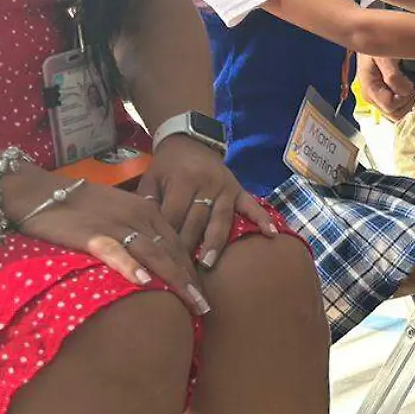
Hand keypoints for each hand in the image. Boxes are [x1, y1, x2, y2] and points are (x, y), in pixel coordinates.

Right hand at [15, 170, 211, 313]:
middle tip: (205, 307)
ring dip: (175, 279)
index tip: (203, 292)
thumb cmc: (79, 206)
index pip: (178, 243)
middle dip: (190, 280)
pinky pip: (115, 251)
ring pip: (154, 253)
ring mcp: (117, 225)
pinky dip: (130, 266)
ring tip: (190, 303)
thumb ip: (137, 232)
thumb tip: (153, 262)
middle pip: (173, 251)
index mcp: (147, 211)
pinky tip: (143, 282)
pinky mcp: (92, 235)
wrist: (39, 192)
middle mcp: (139, 217)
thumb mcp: (118, 214)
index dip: (192, 269)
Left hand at [136, 135, 275, 271]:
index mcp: (183, 181)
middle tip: (181, 272)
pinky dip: (261, 219)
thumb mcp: (151, 179)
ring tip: (209, 264)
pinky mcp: (239, 189)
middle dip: (188, 247)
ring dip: (215, 242)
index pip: (174, 215)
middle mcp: (206, 184)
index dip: (166, 238)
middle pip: (197, 221)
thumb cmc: (167, 166)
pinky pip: (251, 206)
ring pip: (221, 219)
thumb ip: (148, 203)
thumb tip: (143, 232)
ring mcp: (226, 188)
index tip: (161, 260)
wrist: (190, 141)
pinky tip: (270, 234)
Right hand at [361, 54, 414, 120]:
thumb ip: (392, 76)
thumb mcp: (384, 57)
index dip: (403, 97)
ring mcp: (376, 98)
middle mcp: (371, 98)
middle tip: (409, 85)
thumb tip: (403, 93)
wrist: (371, 42)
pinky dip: (403, 99)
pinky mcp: (381, 96)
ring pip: (396, 113)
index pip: (391, 106)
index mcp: (370, 90)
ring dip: (405, 102)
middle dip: (406, 102)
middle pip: (394, 114)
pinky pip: (395, 107)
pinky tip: (403, 86)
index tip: (408, 83)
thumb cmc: (377, 48)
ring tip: (406, 84)